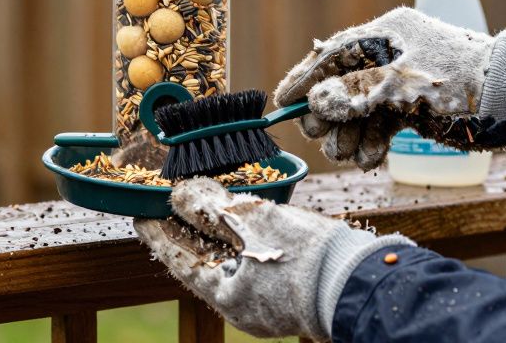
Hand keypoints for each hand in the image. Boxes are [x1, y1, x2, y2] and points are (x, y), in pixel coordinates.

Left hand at [135, 179, 409, 340]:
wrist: (364, 282)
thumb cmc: (306, 255)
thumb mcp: (252, 220)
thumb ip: (210, 207)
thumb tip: (178, 195)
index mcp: (225, 296)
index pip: (178, 260)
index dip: (158, 233)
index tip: (141, 215)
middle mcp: (242, 309)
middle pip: (202, 264)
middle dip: (185, 234)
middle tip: (165, 208)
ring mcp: (267, 308)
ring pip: (229, 266)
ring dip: (215, 238)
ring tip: (200, 210)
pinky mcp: (289, 299)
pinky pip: (253, 270)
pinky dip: (241, 247)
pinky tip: (241, 227)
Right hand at [273, 7, 505, 168]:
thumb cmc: (462, 81)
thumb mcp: (404, 85)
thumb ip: (356, 93)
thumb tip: (314, 102)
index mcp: (386, 34)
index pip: (332, 53)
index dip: (305, 78)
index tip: (282, 102)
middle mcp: (389, 55)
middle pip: (341, 85)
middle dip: (329, 115)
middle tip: (318, 137)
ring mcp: (401, 82)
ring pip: (359, 109)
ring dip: (349, 134)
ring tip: (346, 156)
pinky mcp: (413, 106)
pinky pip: (380, 123)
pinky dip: (372, 141)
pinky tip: (369, 159)